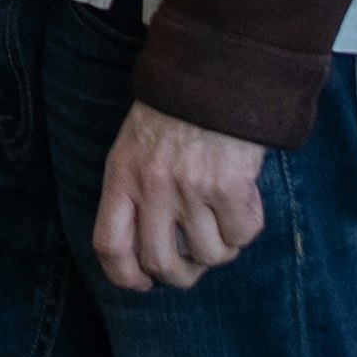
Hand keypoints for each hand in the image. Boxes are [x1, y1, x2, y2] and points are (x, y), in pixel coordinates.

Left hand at [89, 104, 271, 294]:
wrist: (212, 75)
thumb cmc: (173, 114)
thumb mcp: (134, 148)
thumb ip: (135, 193)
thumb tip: (152, 250)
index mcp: (121, 177)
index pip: (110, 246)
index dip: (125, 277)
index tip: (143, 281)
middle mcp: (152, 187)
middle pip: (161, 263)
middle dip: (182, 274)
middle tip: (194, 260)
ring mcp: (190, 188)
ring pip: (209, 256)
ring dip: (221, 248)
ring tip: (222, 220)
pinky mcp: (229, 186)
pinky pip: (242, 234)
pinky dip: (246, 228)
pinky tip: (243, 203)